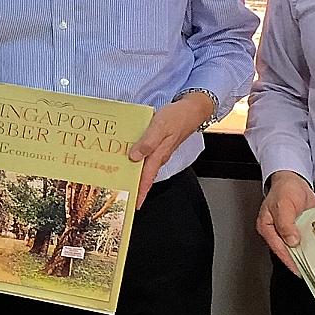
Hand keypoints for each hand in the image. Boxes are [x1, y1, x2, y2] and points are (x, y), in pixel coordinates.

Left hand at [127, 94, 211, 208]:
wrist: (192, 109)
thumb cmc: (176, 117)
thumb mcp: (159, 127)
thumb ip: (147, 142)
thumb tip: (133, 157)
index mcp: (158, 155)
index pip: (147, 179)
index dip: (140, 193)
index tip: (134, 205)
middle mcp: (159, 156)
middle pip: (145, 176)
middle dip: (135, 187)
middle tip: (121, 194)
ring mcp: (160, 151)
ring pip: (145, 167)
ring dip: (135, 174)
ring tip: (122, 179)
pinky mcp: (160, 144)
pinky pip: (147, 157)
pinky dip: (138, 160)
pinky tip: (129, 157)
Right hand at [256, 170, 314, 272]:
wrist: (296, 180)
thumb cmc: (285, 189)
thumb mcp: (283, 205)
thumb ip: (286, 224)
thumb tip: (291, 241)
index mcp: (267, 227)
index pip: (278, 248)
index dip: (289, 260)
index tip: (299, 269)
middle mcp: (277, 232)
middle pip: (287, 250)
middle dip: (298, 260)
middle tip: (310, 270)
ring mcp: (289, 231)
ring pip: (297, 247)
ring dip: (306, 254)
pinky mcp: (300, 229)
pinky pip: (305, 240)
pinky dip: (312, 245)